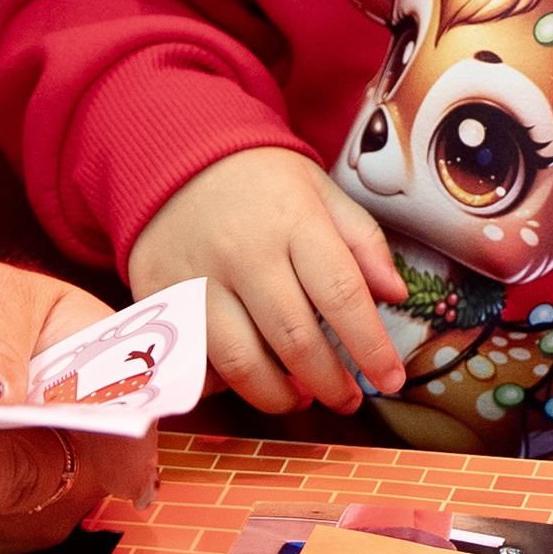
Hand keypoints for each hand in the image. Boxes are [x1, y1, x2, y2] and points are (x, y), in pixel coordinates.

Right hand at [126, 147, 407, 416]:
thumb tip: (395, 293)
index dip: (371, 346)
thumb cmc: (261, 180)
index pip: (341, 294)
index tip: (392, 379)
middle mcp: (243, 253)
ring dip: (278, 395)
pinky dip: (221, 384)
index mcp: (293, 221)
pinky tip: (243, 380)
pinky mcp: (157, 299)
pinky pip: (192, 361)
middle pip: (294, 339)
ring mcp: (195, 279)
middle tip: (349, 399)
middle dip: (330, 382)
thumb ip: (362, 242)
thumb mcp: (321, 191)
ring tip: (300, 397)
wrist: (176, 155)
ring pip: (241, 363)